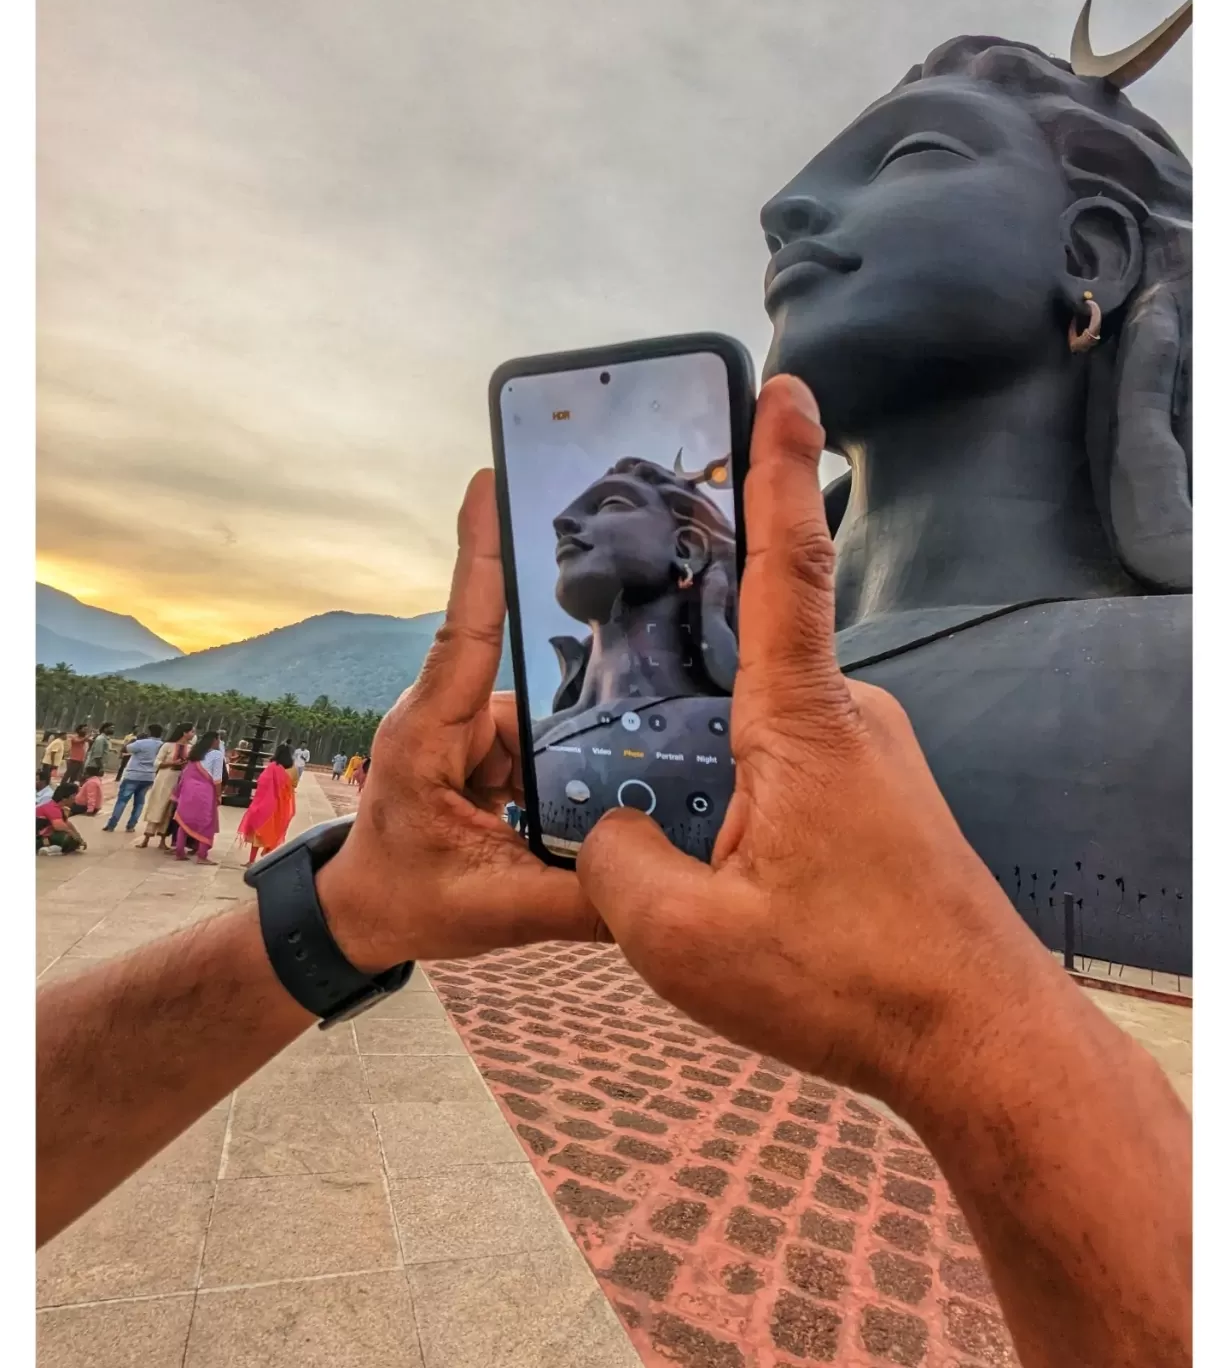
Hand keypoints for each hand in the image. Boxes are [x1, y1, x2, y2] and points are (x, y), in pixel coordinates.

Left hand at [316, 470, 601, 970]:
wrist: (357, 915)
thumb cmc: (402, 900)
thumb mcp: (493, 909)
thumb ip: (579, 899)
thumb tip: (658, 886)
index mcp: (430, 734)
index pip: (467, 631)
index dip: (480, 557)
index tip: (487, 483)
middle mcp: (446, 714)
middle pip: (532, 698)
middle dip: (561, 746)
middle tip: (552, 806)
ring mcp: (465, 728)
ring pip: (544, 728)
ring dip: (557, 779)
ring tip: (534, 842)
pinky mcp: (482, 745)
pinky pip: (538, 746)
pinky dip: (553, 783)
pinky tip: (547, 830)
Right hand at [575, 375, 1054, 1108]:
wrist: (981, 1042)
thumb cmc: (853, 984)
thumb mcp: (688, 942)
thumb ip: (616, 865)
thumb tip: (608, 830)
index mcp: (803, 722)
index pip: (789, 564)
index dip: (778, 469)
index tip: (787, 386)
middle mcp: (847, 719)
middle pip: (739, 659)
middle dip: (676, 687)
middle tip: (636, 758)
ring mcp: (869, 758)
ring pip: (757, 729)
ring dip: (709, 771)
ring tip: (686, 864)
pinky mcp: (877, 799)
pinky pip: (786, 770)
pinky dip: (742, 803)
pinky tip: (726, 879)